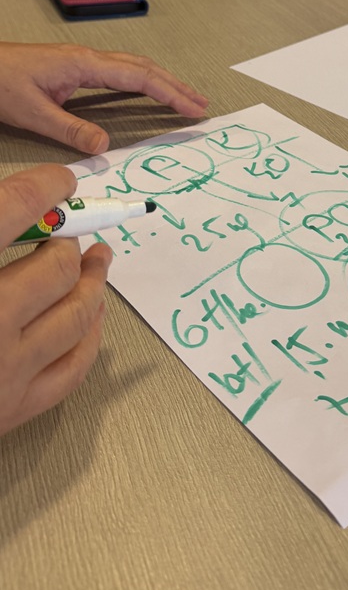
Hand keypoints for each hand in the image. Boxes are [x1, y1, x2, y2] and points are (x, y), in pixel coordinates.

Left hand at [0, 42, 208, 153]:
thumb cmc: (0, 82)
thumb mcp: (32, 112)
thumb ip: (69, 129)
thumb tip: (104, 145)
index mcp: (83, 65)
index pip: (138, 78)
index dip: (170, 93)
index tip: (192, 108)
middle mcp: (88, 59)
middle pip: (144, 68)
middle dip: (176, 86)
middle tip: (201, 105)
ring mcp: (83, 60)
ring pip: (134, 66)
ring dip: (162, 81)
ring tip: (185, 97)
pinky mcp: (75, 67)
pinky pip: (120, 70)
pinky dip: (143, 80)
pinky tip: (148, 89)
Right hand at [0, 164, 111, 436]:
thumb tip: (10, 208)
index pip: (12, 211)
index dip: (43, 187)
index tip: (58, 181)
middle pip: (55, 266)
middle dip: (67, 239)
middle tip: (66, 230)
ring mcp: (5, 369)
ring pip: (77, 313)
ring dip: (93, 280)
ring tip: (97, 260)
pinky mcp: (15, 408)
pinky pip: (75, 366)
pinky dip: (91, 332)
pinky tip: (93, 312)